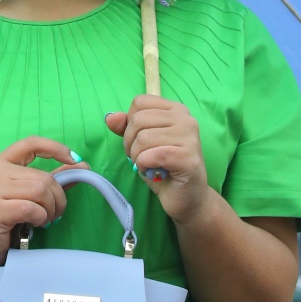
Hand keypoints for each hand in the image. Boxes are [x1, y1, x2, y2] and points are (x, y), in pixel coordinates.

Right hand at [0, 137, 79, 267]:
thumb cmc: (3, 221)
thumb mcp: (27, 196)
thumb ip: (51, 180)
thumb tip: (81, 166)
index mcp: (1, 162)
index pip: (31, 143)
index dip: (56, 148)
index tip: (74, 160)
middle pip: (43, 177)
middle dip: (58, 198)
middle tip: (55, 214)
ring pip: (40, 191)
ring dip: (50, 210)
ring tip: (44, 220)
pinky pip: (32, 208)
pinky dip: (40, 218)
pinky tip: (34, 225)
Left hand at [105, 96, 209, 226]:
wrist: (187, 199)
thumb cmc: (163, 168)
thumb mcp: (141, 144)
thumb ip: (126, 127)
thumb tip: (110, 117)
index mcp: (176, 110)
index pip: (140, 102)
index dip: (129, 123)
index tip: (136, 141)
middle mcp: (186, 119)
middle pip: (138, 120)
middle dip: (129, 143)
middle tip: (138, 158)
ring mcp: (190, 138)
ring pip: (143, 138)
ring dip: (136, 157)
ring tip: (146, 166)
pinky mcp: (188, 158)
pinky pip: (152, 155)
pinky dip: (143, 165)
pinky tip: (151, 172)